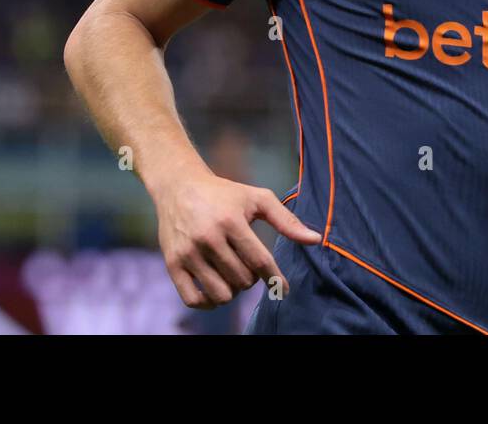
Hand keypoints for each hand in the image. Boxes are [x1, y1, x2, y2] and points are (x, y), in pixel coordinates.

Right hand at [150, 163, 322, 308]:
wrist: (179, 186)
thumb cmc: (225, 194)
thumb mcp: (257, 198)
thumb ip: (287, 220)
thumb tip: (315, 240)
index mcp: (230, 221)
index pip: (259, 261)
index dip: (275, 278)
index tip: (284, 288)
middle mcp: (207, 238)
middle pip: (242, 279)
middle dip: (252, 279)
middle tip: (249, 267)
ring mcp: (187, 253)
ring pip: (221, 293)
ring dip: (234, 292)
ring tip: (234, 276)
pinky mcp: (172, 264)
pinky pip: (194, 300)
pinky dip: (209, 302)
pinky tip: (216, 290)